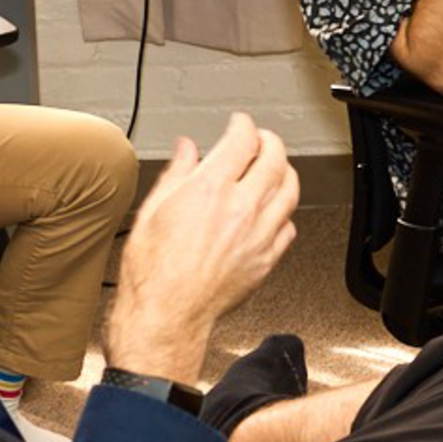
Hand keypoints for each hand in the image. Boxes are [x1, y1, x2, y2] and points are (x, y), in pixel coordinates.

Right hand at [104, 116, 299, 384]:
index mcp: (210, 190)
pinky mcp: (266, 260)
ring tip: (274, 168)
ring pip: (290, 190)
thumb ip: (177, 173)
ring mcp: (258, 236)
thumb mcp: (152, 211)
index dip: (243, 124)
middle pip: (275, 159)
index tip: (239, 124)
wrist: (165, 316)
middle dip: (270, 141)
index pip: (243, 140)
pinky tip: (272, 210)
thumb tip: (187, 149)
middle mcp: (240, 210)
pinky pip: (288, 227)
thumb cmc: (152, 273)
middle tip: (260, 139)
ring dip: (285, 171)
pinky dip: (283, 211)